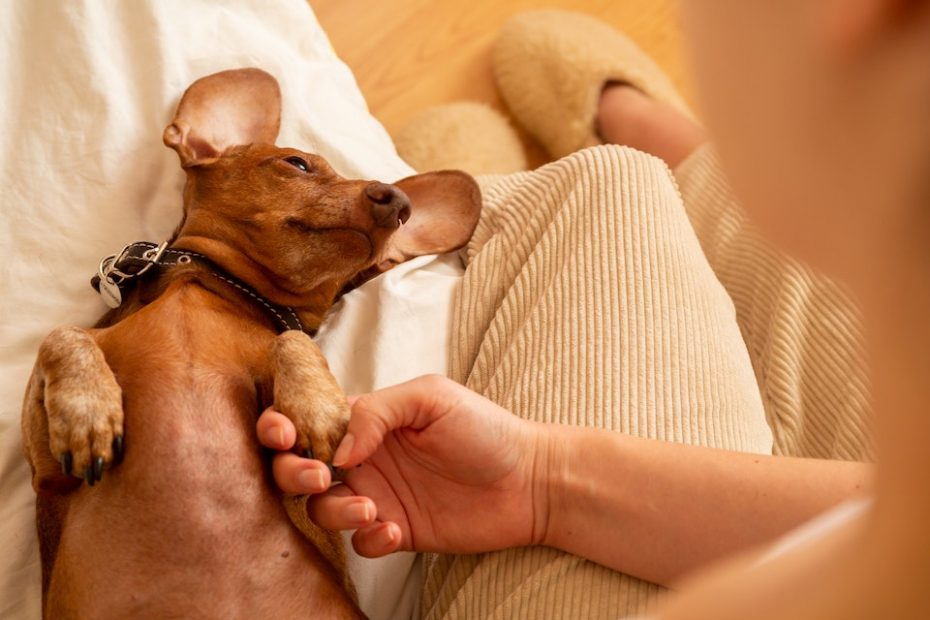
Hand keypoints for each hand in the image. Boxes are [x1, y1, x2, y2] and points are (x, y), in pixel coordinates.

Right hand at [257, 375, 548, 557]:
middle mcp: (365, 457)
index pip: (307, 419)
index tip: (285, 436)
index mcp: (366, 419)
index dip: (282, 425)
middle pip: (298, 468)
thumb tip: (334, 447)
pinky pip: (360, 543)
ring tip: (371, 509)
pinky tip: (396, 530)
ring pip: (323, 509)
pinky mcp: (396, 531)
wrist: (530, 480)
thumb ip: (377, 412)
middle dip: (293, 473)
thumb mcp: (431, 398)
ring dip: (335, 511)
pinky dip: (368, 540)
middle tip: (322, 477)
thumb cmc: (485, 428)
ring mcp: (379, 495)